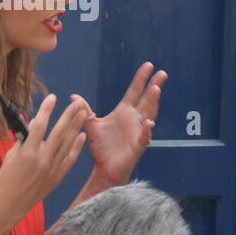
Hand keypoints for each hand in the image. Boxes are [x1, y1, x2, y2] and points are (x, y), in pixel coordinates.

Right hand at [0, 93, 89, 219]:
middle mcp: (42, 160)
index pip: (39, 126)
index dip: (46, 110)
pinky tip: (82, 135)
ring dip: (76, 127)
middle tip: (77, 102)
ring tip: (83, 113)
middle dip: (69, 115)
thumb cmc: (6, 178)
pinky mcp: (57, 177)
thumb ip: (24, 140)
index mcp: (27, 153)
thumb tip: (34, 124)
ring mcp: (52, 169)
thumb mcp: (11, 155)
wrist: (10, 205)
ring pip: (67, 144)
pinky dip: (77, 147)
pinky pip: (70, 159)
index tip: (52, 97)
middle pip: (59, 132)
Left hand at [83, 62, 166, 186]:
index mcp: (124, 112)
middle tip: (162, 73)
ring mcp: (138, 132)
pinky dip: (147, 130)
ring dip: (153, 103)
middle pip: (147, 100)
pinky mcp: (137, 146)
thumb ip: (85, 110)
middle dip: (154, 86)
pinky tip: (149, 123)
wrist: (104, 169)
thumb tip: (73, 97)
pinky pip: (144, 137)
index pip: (135, 91)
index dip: (141, 79)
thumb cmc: (101, 147)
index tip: (149, 65)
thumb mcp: (91, 125)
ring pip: (148, 114)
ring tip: (156, 90)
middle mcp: (134, 120)